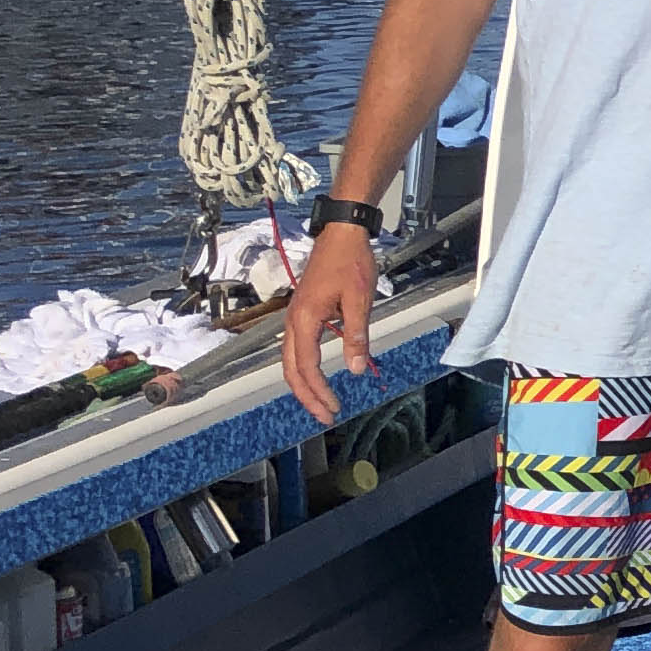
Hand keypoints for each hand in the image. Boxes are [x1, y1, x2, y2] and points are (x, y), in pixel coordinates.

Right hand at [282, 225, 377, 422]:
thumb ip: (356, 336)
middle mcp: (293, 320)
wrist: (342, 234)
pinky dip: (303, 368)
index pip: (307, 366)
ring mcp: (295, 316)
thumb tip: (355, 369)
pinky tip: (316, 376)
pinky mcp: (302, 312)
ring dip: (303, 384)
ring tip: (320, 402)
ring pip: (290, 360)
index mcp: (305, 319)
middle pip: (291, 368)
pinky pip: (296, 348)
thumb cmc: (351, 262)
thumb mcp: (359, 300)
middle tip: (324, 416)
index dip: (318, 390)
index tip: (332, 408)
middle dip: (306, 396)